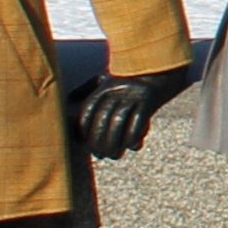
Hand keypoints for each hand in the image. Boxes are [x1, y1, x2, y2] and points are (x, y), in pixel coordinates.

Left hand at [66, 67, 187, 159]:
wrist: (159, 72)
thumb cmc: (126, 83)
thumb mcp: (104, 81)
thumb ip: (86, 90)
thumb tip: (68, 101)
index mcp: (104, 87)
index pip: (88, 109)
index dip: (82, 128)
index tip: (83, 143)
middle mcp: (117, 90)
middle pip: (102, 117)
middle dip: (98, 140)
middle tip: (99, 154)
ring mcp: (133, 96)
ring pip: (118, 122)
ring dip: (114, 143)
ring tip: (114, 155)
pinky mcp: (148, 102)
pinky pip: (138, 122)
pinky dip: (133, 136)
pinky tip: (132, 146)